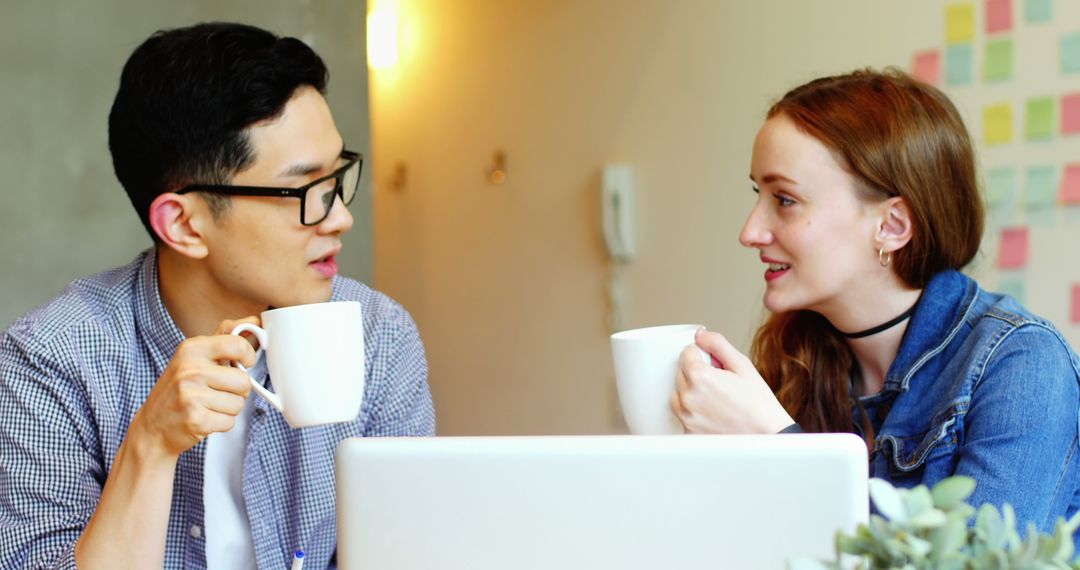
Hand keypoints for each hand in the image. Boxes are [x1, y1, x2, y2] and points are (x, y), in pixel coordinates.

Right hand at [128, 317, 260, 456]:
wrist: (152, 426)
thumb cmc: (180, 389)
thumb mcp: (195, 356)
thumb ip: (224, 338)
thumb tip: (254, 320)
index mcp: (192, 349)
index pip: (238, 344)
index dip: (249, 356)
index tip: (245, 363)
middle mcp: (190, 369)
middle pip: (244, 381)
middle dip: (238, 390)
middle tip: (220, 391)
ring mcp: (191, 395)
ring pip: (239, 403)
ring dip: (229, 408)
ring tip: (209, 405)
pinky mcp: (196, 420)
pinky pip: (230, 421)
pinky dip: (222, 423)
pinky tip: (205, 418)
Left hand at [670, 329, 793, 433]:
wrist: (767, 436)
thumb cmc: (758, 404)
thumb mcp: (742, 365)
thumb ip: (717, 344)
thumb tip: (700, 335)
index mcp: (699, 377)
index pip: (686, 353)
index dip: (703, 356)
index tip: (716, 365)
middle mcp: (688, 398)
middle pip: (681, 373)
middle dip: (697, 373)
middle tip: (721, 383)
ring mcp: (686, 417)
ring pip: (678, 394)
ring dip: (691, 392)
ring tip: (716, 398)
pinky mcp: (688, 433)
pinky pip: (683, 415)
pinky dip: (693, 411)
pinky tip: (713, 414)